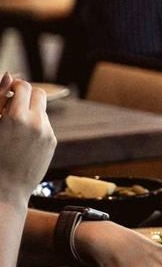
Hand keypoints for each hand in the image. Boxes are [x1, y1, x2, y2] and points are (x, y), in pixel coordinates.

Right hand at [0, 75, 55, 206]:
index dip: (14, 86)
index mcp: (15, 117)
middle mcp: (35, 122)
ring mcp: (46, 132)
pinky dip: (34, 126)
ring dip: (30, 111)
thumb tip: (8, 74)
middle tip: (11, 104)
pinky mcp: (52, 142)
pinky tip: (20, 141)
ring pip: (41, 110)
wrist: (3, 191)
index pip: (23, 86)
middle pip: (38, 93)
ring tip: (13, 126)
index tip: (5, 93)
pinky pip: (44, 125)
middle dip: (26, 95)